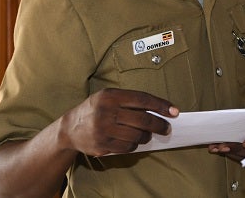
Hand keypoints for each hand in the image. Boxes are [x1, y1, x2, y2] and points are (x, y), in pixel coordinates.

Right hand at [58, 88, 178, 156]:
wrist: (70, 127)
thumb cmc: (97, 109)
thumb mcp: (109, 96)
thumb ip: (131, 101)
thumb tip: (160, 110)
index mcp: (111, 96)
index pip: (142, 100)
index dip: (161, 105)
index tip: (174, 111)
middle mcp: (106, 112)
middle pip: (143, 120)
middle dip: (159, 125)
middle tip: (166, 128)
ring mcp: (103, 130)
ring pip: (137, 136)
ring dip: (146, 136)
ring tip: (147, 134)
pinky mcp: (102, 145)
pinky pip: (128, 147)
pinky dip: (134, 145)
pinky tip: (133, 140)